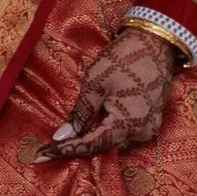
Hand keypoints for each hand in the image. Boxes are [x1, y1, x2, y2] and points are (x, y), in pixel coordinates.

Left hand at [37, 26, 175, 159]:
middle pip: (104, 146)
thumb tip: (62, 136)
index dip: (64, 150)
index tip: (41, 155)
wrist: (155, 40)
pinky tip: (98, 120)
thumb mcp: (96, 83)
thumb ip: (81, 113)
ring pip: (116, 140)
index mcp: (127, 125)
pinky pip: (128, 132)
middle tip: (51, 145)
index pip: (90, 146)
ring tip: (74, 130)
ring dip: (96, 136)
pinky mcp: (154, 118)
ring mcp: (150, 127)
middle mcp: (141, 133)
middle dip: (78, 145)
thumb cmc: (123, 58)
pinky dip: (110, 128)